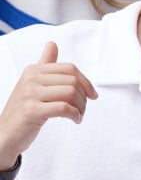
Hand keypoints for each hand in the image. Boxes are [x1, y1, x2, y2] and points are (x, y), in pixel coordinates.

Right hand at [0, 42, 97, 167]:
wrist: (4, 135)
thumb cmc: (23, 111)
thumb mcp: (33, 84)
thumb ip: (45, 65)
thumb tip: (52, 44)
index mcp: (33, 70)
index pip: (69, 69)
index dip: (86, 82)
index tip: (92, 95)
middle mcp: (31, 78)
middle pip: (72, 81)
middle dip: (84, 96)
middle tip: (83, 109)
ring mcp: (30, 94)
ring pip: (70, 93)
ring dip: (81, 107)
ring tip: (78, 115)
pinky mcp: (31, 110)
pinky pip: (64, 108)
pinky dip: (75, 115)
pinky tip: (75, 120)